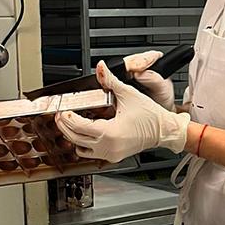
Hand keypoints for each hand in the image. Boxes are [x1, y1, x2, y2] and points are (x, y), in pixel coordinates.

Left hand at [56, 61, 190, 162]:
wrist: (163, 130)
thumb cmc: (150, 116)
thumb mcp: (128, 94)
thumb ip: (110, 80)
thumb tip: (101, 68)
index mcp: (110, 132)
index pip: (79, 127)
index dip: (68, 118)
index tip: (64, 111)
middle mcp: (109, 146)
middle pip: (75, 139)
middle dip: (65, 126)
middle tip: (61, 116)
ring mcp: (110, 154)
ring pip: (81, 149)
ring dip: (73, 137)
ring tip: (70, 124)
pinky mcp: (113, 156)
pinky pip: (91, 154)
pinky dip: (84, 145)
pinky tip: (84, 133)